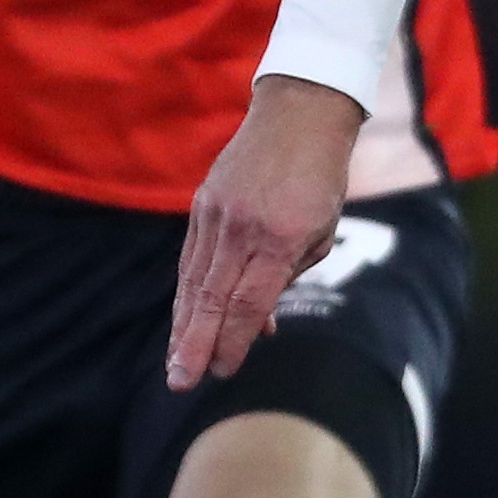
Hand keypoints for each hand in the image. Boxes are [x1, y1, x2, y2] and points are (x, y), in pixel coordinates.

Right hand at [168, 75, 365, 388]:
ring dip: (184, 326)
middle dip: (195, 345)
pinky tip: (184, 322)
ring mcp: (217, 213)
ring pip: (194, 281)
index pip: (248, 302)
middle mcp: (243, 227)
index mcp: (281, 237)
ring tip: (176, 363)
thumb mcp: (321, 232)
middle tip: (180, 382)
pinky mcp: (202, 204)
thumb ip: (288, 278)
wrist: (298, 115)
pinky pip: (192, 258)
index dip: (233, 342)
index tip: (223, 372)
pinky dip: (188, 294)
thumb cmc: (320, 179)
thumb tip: (258, 326)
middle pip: (213, 298)